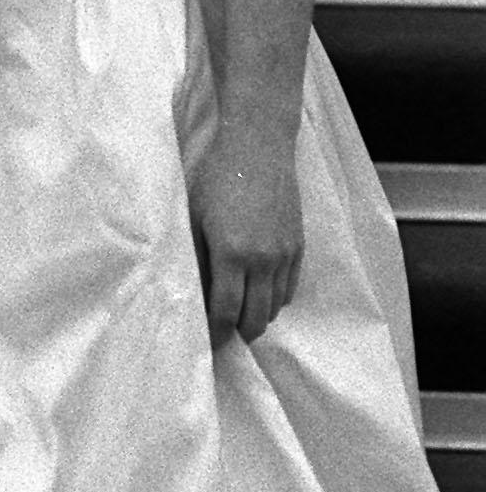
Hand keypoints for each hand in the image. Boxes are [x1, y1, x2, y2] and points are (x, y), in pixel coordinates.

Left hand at [189, 120, 303, 346]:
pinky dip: (275, 299)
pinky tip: (260, 296)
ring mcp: (285, 253)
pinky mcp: (299, 245)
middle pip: (255, 318)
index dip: (217, 334)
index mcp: (231, 253)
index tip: (208, 344)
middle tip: (224, 337)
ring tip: (240, 318)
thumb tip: (191, 292)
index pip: (226, 311)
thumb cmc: (217, 177)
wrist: (259, 147)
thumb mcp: (194, 216)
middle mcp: (263, 259)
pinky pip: (290, 287)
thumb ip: (196, 257)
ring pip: (275, 306)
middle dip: (239, 333)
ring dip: (258, 317)